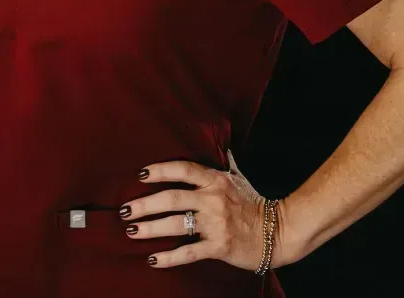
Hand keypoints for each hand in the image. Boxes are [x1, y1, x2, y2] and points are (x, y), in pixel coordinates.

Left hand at [119, 153, 286, 270]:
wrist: (278, 232)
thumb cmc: (254, 203)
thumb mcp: (239, 178)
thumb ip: (224, 162)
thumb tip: (221, 143)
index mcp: (216, 180)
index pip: (184, 169)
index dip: (161, 170)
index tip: (140, 174)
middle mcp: (214, 199)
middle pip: (172, 198)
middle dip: (145, 204)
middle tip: (124, 209)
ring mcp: (216, 223)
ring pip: (176, 224)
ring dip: (151, 228)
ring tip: (131, 231)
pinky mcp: (219, 246)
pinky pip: (189, 252)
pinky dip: (169, 257)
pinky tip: (153, 259)